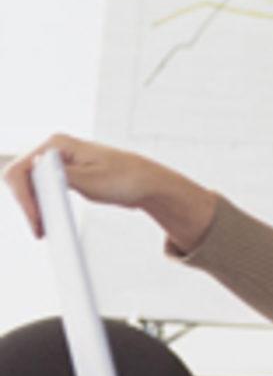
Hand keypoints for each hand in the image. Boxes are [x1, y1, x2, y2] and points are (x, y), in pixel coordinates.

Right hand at [2, 133, 215, 250]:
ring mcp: (58, 162)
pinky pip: (42, 190)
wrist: (147, 183)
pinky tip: (48, 223)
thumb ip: (61, 176)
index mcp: (58, 144)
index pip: (22, 169)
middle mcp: (54, 149)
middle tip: (39, 231)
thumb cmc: (126, 178)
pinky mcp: (64, 174)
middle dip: (27, 204)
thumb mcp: (91, 181)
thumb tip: (36, 170)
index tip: (36, 220)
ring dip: (33, 207)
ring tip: (42, 231)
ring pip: (30, 186)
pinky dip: (42, 206)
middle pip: (22, 178)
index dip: (23, 197)